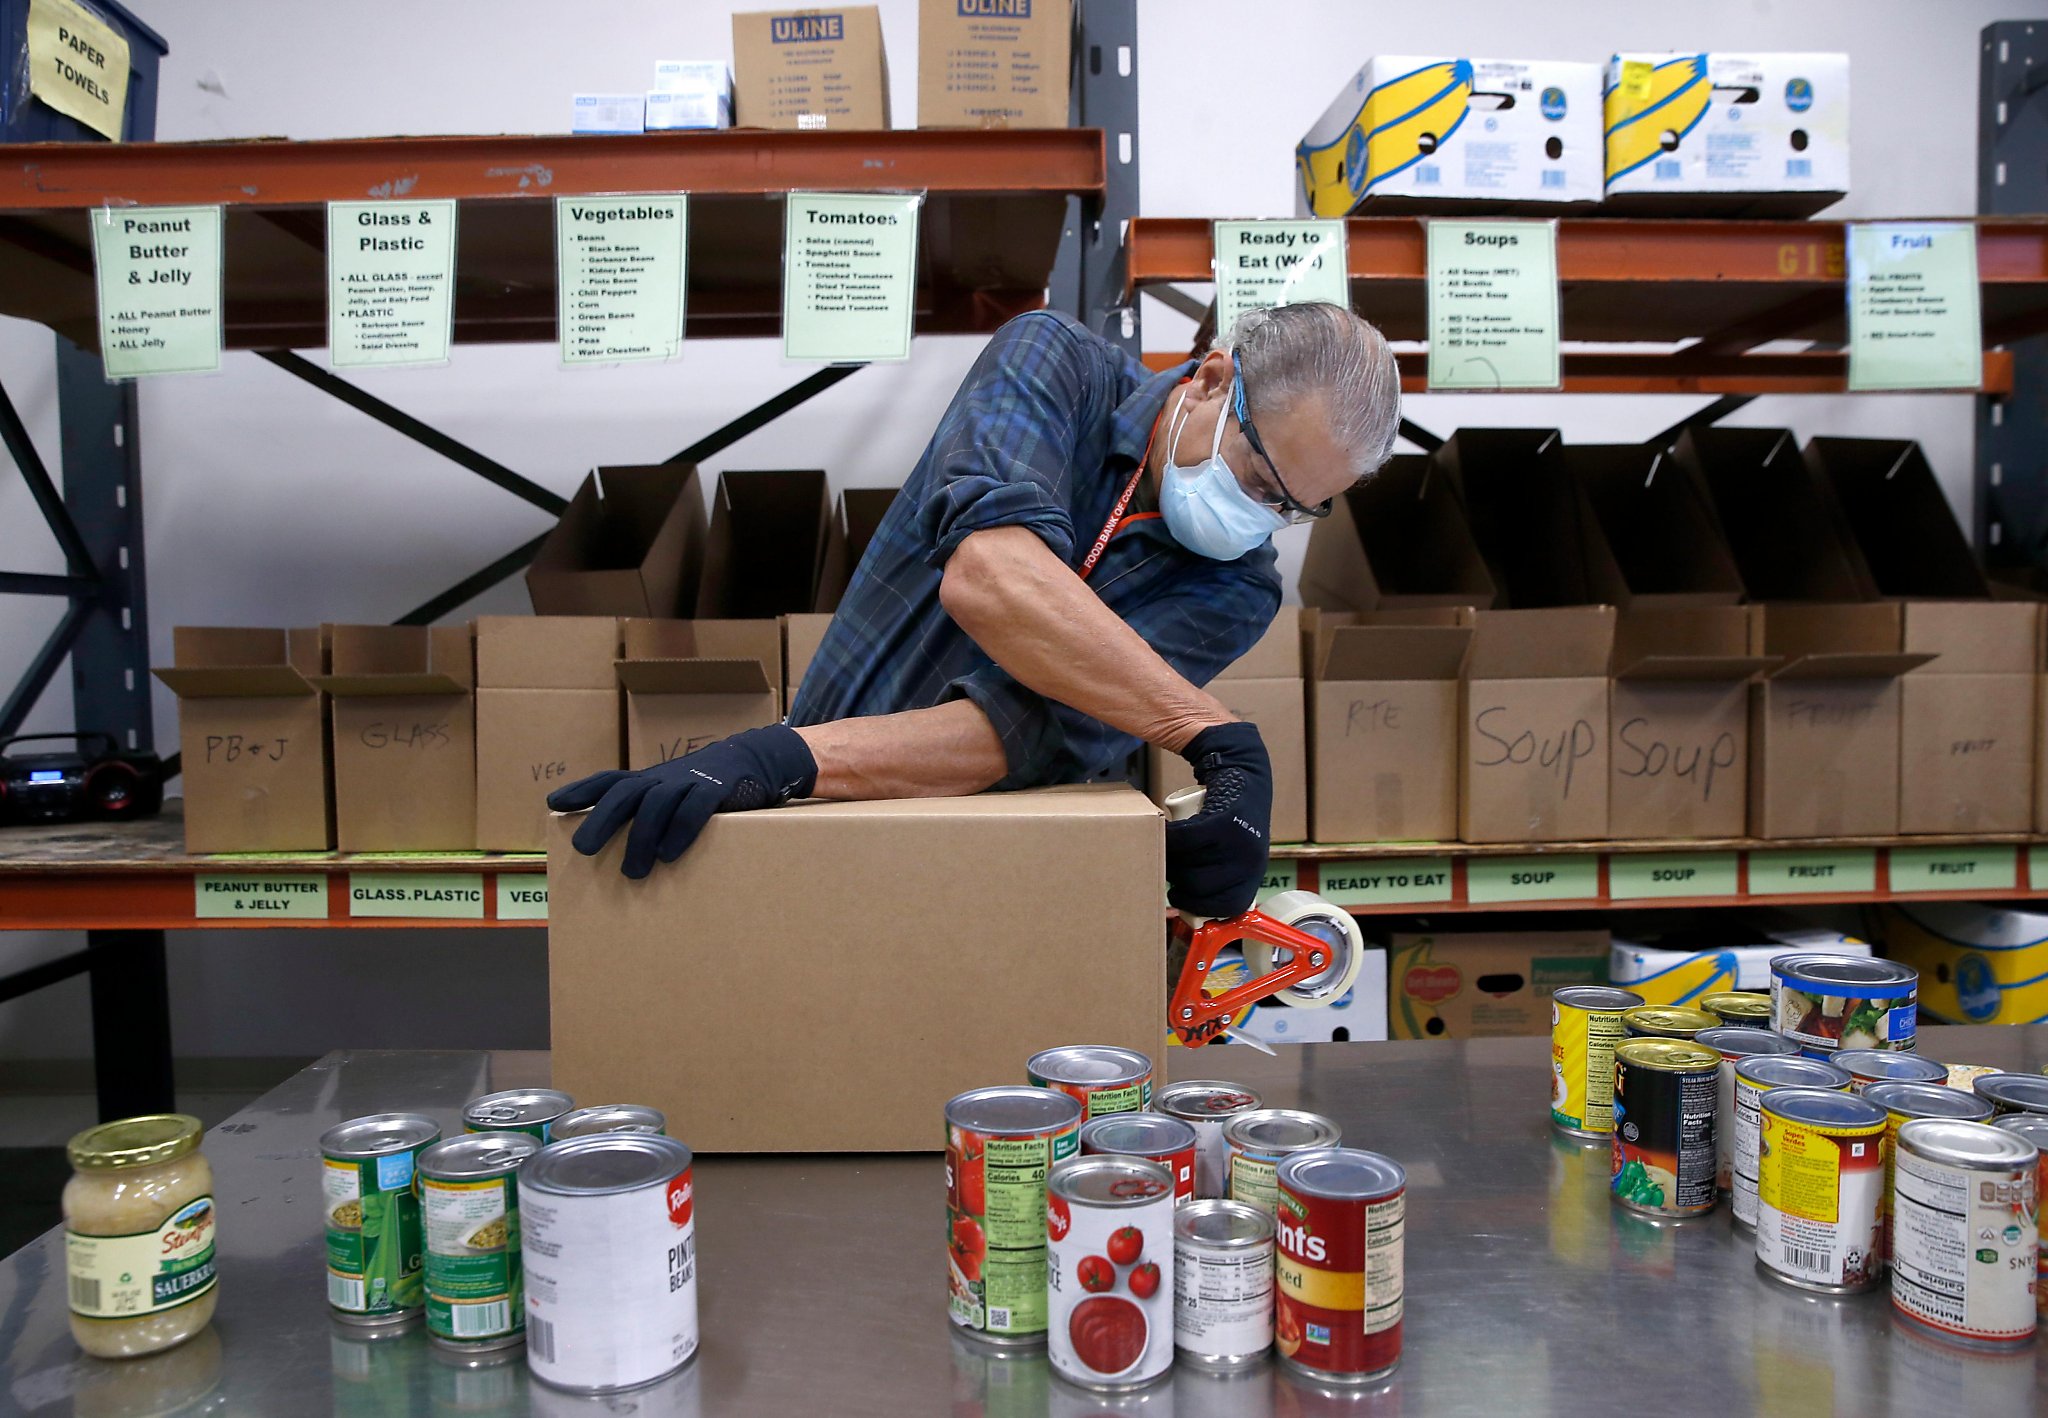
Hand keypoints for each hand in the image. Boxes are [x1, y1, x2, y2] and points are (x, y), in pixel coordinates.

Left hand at [547, 725, 818, 878]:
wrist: (755, 758)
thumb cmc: (706, 787)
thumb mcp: (674, 792)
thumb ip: (648, 811)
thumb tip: (618, 845)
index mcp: (650, 780)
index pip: (610, 780)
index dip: (582, 789)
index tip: (554, 803)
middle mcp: (664, 777)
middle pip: (625, 792)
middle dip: (601, 818)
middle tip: (583, 849)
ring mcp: (690, 781)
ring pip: (657, 803)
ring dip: (641, 837)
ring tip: (633, 872)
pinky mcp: (718, 790)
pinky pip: (695, 809)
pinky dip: (680, 831)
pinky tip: (670, 855)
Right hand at [1164, 721, 1271, 917]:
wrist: (1244, 774)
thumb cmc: (1230, 823)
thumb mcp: (1232, 857)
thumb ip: (1216, 881)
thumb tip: (1184, 912)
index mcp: (1251, 878)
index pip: (1223, 909)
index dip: (1194, 907)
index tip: (1177, 898)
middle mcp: (1249, 865)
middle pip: (1197, 888)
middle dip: (1176, 880)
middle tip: (1170, 866)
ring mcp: (1238, 844)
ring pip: (1187, 863)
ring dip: (1169, 856)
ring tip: (1167, 847)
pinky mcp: (1223, 821)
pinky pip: (1184, 838)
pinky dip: (1168, 836)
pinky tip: (1162, 832)